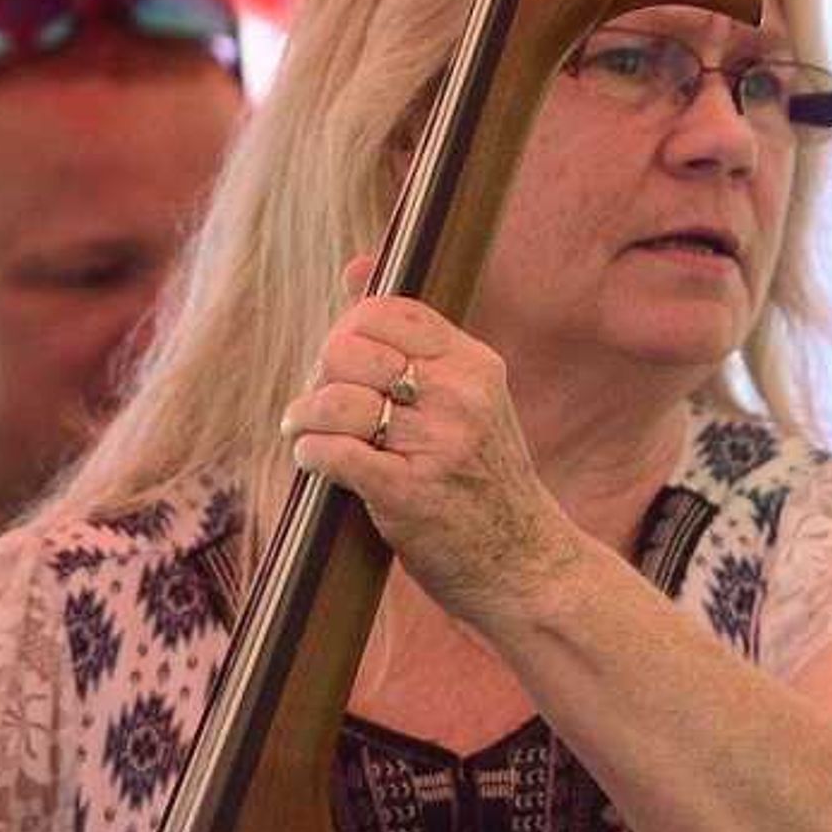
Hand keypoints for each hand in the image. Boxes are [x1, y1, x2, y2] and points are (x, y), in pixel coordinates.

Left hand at [282, 261, 576, 626]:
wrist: (525, 564)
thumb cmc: (484, 480)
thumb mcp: (468, 398)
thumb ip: (413, 339)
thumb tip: (356, 267)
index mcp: (475, 366)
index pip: (385, 311)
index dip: (349, 332)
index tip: (350, 367)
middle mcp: (460, 397)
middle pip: (347, 351)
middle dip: (322, 377)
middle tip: (329, 407)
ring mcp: (436, 444)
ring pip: (332, 400)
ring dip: (305, 420)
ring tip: (310, 435)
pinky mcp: (407, 492)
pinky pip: (329, 451)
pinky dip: (310, 455)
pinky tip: (319, 464)